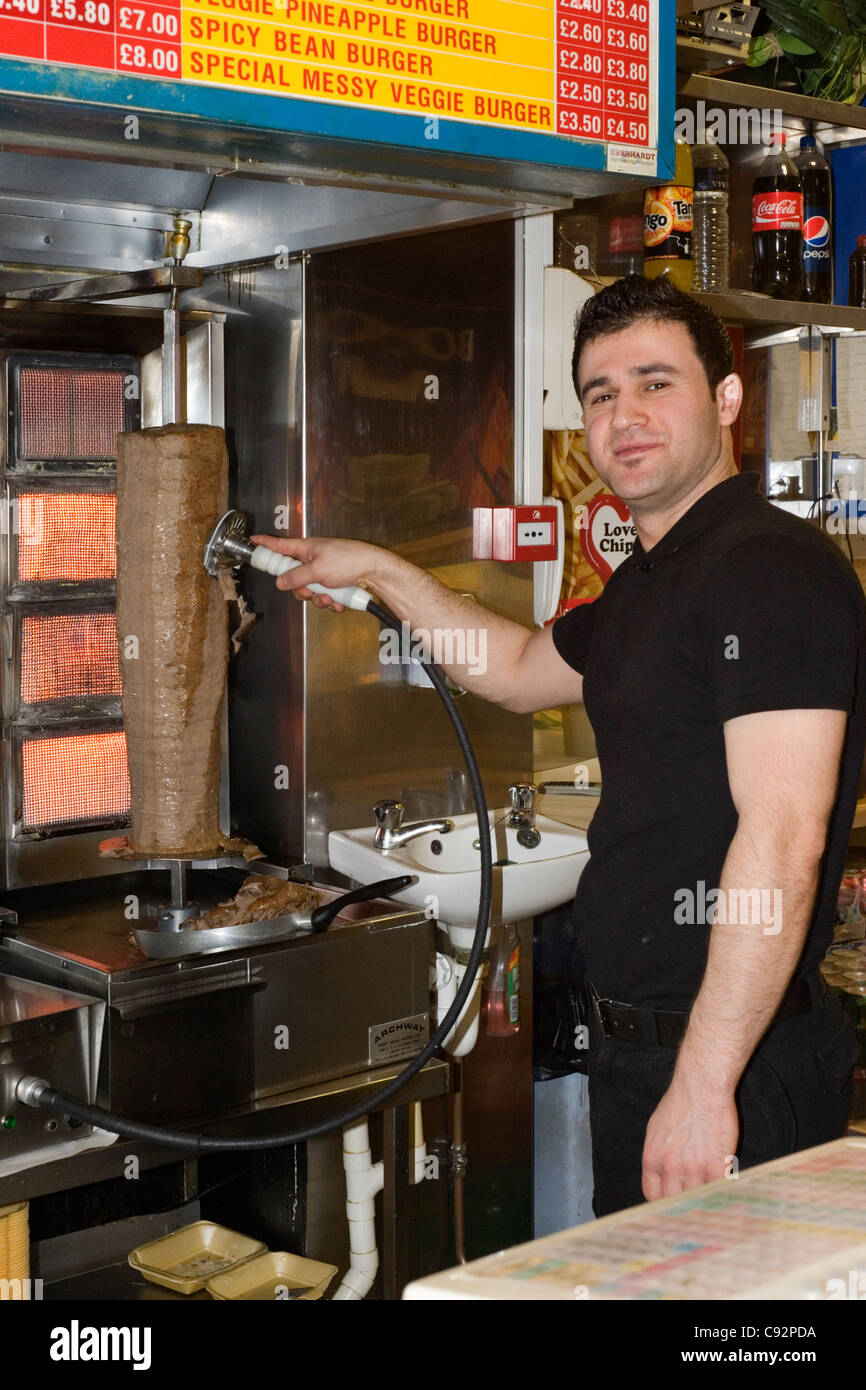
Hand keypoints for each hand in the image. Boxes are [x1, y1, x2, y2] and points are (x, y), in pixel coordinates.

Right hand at [249, 535, 382, 611]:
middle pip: (294, 577)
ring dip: (318, 599)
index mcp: (307, 549)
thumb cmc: (349, 561)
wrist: (375, 572)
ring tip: (328, 598)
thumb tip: (280, 582)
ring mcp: (325, 573)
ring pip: (310, 591)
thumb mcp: (317, 570)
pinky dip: (331, 602)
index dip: (266, 544)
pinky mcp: (335, 584)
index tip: (253, 541)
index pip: (281, 545)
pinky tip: (338, 602)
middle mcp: (314, 560)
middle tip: (308, 591)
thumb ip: (296, 577)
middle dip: (300, 590)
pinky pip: (325, 597)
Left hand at [642, 1076, 738, 1200]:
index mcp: (652, 1160)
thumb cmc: (680, 1104)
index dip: (664, 1204)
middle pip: (674, 1204)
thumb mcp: (656, 1131)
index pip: (653, 1197)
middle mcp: (670, 1168)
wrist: (701, 1087)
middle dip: (683, 1208)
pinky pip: (717, 1194)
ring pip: (697, 1201)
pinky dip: (720, 1198)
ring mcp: (694, 1170)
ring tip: (711, 1207)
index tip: (673, 1207)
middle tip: (693, 1212)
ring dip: (704, 1205)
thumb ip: (657, 1158)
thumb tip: (661, 1179)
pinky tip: (724, 1198)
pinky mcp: (717, 1167)